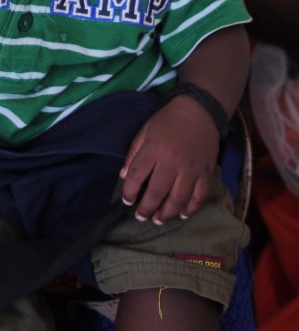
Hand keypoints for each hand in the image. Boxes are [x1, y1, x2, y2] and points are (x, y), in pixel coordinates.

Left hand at [119, 98, 219, 224]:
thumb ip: (134, 153)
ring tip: (157, 220)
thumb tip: (124, 176)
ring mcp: (191, 168)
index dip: (130, 192)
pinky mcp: (206, 172)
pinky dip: (191, 209)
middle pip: (157, 192)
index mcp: (154, 149)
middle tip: (140, 217)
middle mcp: (172, 161)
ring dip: (167, 213)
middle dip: (147, 208)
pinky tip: (182, 214)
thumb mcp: (145, 130)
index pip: (138, 175)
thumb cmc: (168, 121)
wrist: (199, 111)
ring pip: (178, 199)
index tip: (127, 201)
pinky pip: (199, 196)